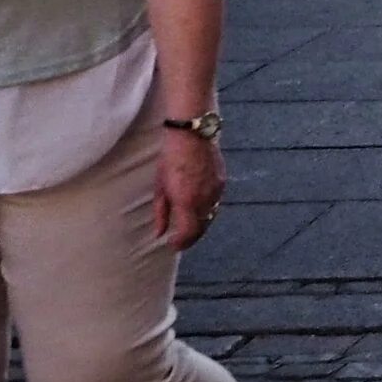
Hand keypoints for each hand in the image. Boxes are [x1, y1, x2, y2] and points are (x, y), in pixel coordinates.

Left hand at [154, 129, 225, 250]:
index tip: (173, 245)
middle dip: (191, 238)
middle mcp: (205, 199)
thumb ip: (161, 212)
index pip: (189, 232)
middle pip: (202, 228)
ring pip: (211, 216)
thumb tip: (159, 233)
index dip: (181, 243)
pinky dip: (207, 211)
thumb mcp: (160, 187)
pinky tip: (198, 210)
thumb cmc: (170, 160)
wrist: (193, 136)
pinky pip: (215, 203)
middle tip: (181, 242)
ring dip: (200, 226)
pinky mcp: (222, 182)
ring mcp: (216, 191)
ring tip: (189, 229)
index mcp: (187, 201)